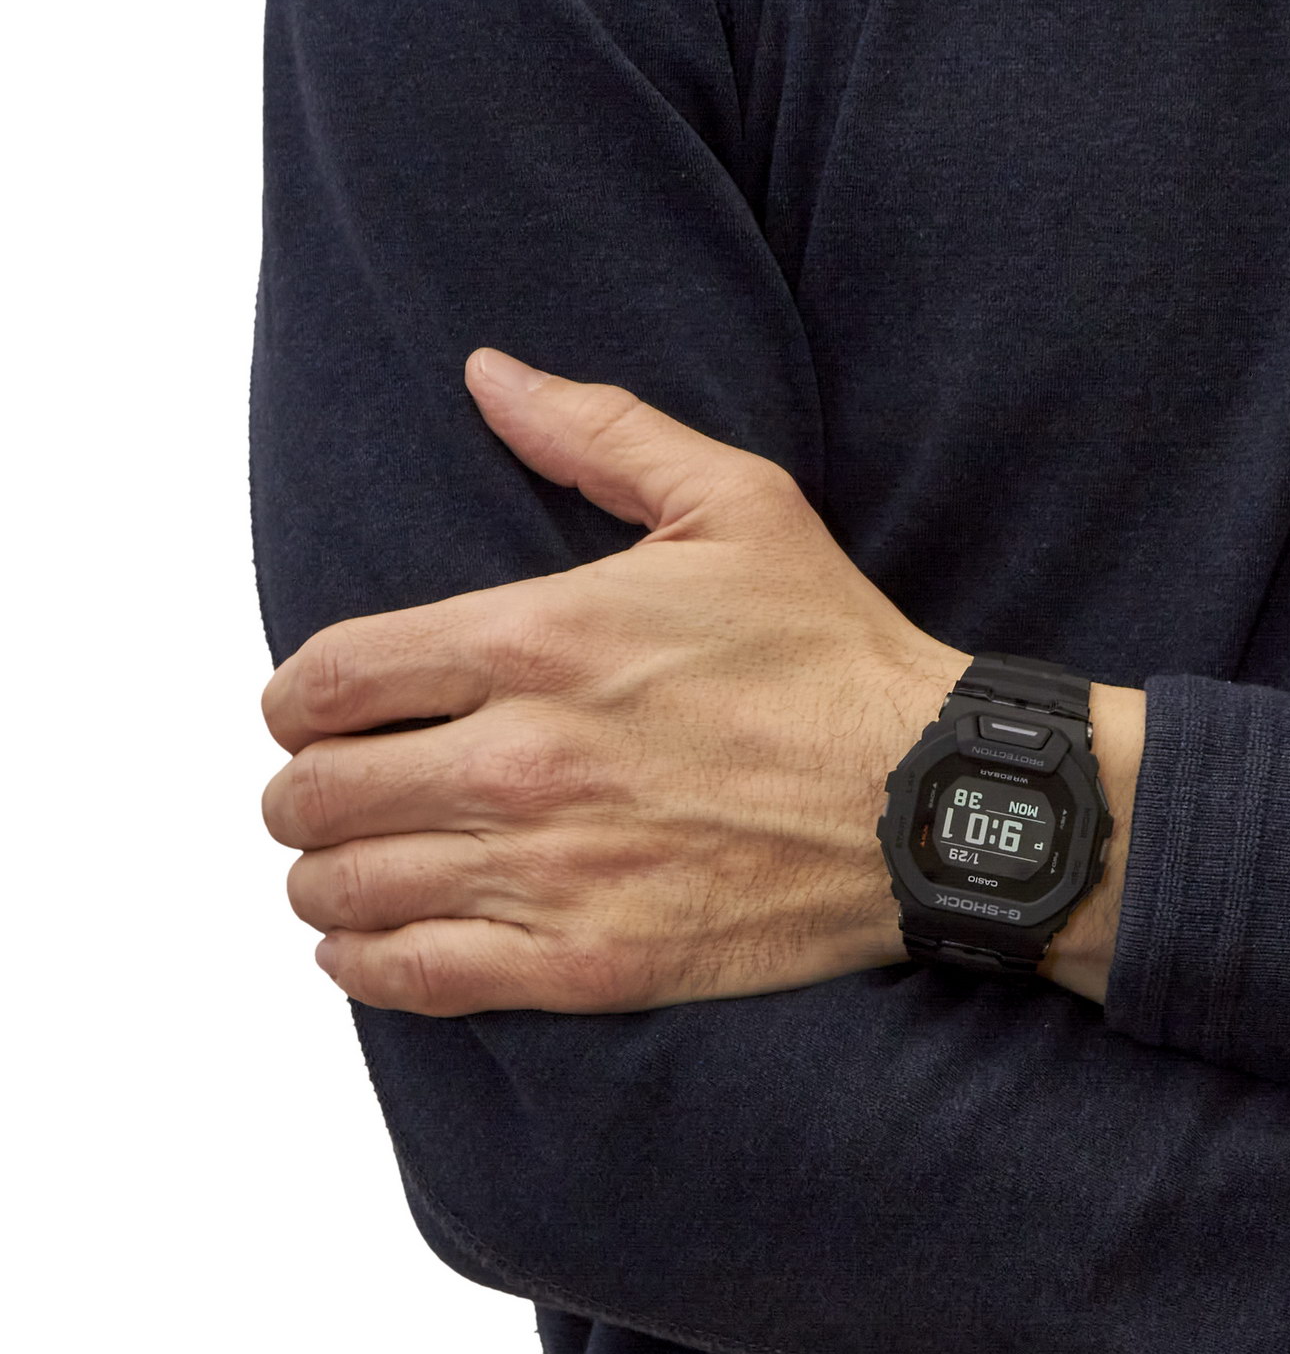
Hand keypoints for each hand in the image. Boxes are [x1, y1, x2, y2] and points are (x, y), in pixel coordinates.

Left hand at [261, 348, 969, 1014]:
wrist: (934, 802)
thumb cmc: (836, 655)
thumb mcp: (736, 503)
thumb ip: (597, 432)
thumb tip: (487, 374)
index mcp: (534, 640)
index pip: (325, 680)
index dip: (292, 702)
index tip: (308, 715)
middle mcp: (521, 759)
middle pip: (314, 794)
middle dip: (300, 794)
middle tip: (328, 795)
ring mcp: (550, 870)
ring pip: (344, 891)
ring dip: (322, 881)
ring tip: (344, 871)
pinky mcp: (586, 963)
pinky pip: (411, 978)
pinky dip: (362, 965)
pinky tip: (364, 948)